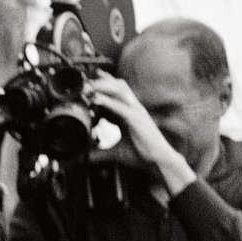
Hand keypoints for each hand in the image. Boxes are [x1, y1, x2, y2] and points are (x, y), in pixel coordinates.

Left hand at [85, 72, 192, 187]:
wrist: (159, 161)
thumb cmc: (141, 155)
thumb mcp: (115, 151)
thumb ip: (100, 152)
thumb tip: (86, 157)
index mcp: (130, 112)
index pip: (118, 91)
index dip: (104, 82)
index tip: (88, 78)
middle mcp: (134, 108)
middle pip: (118, 86)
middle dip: (100, 81)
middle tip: (83, 80)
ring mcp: (137, 112)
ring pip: (119, 90)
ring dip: (102, 86)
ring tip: (86, 85)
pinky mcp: (136, 119)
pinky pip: (120, 106)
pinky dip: (106, 101)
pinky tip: (94, 99)